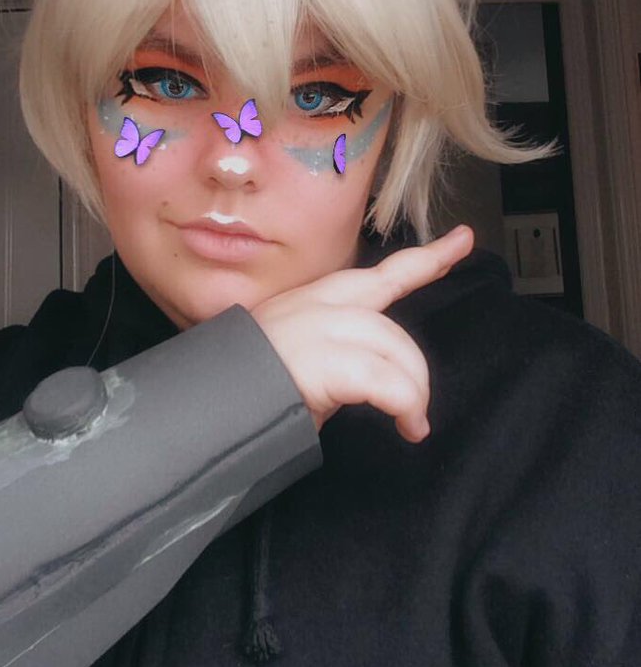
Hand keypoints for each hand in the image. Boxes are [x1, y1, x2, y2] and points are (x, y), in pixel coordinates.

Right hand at [251, 225, 473, 441]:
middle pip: (388, 303)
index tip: (462, 241)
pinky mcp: (321, 359)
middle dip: (419, 332)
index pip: (376, 276)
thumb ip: (332, 358)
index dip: (425, 259)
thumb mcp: (293, 364)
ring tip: (409, 425)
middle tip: (427, 386)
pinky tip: (407, 426)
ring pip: (392, 344)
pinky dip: (405, 404)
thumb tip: (365, 381)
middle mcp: (314, 305)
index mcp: (309, 303)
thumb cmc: (243, 391)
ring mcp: (316, 327)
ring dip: (411, 389)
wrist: (204, 408)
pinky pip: (385, 380)